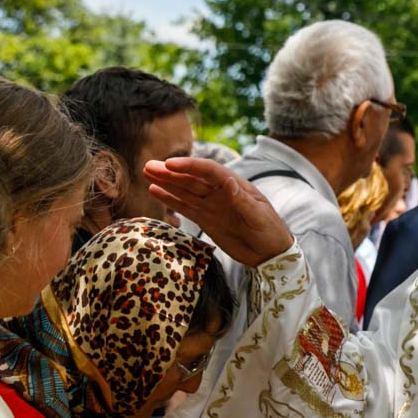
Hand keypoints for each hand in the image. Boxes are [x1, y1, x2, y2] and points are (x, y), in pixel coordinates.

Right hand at [144, 156, 292, 265]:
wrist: (270, 253)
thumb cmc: (270, 230)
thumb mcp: (258, 215)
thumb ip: (241, 200)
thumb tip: (228, 181)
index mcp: (234, 185)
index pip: (209, 171)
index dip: (189, 166)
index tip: (170, 164)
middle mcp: (220, 192)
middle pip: (192, 179)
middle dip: (170, 172)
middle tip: (148, 166)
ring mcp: (211, 205)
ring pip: (184, 191)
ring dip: (166, 182)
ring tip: (147, 173)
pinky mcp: (205, 219)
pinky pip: (184, 207)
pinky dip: (170, 199)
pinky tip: (155, 191)